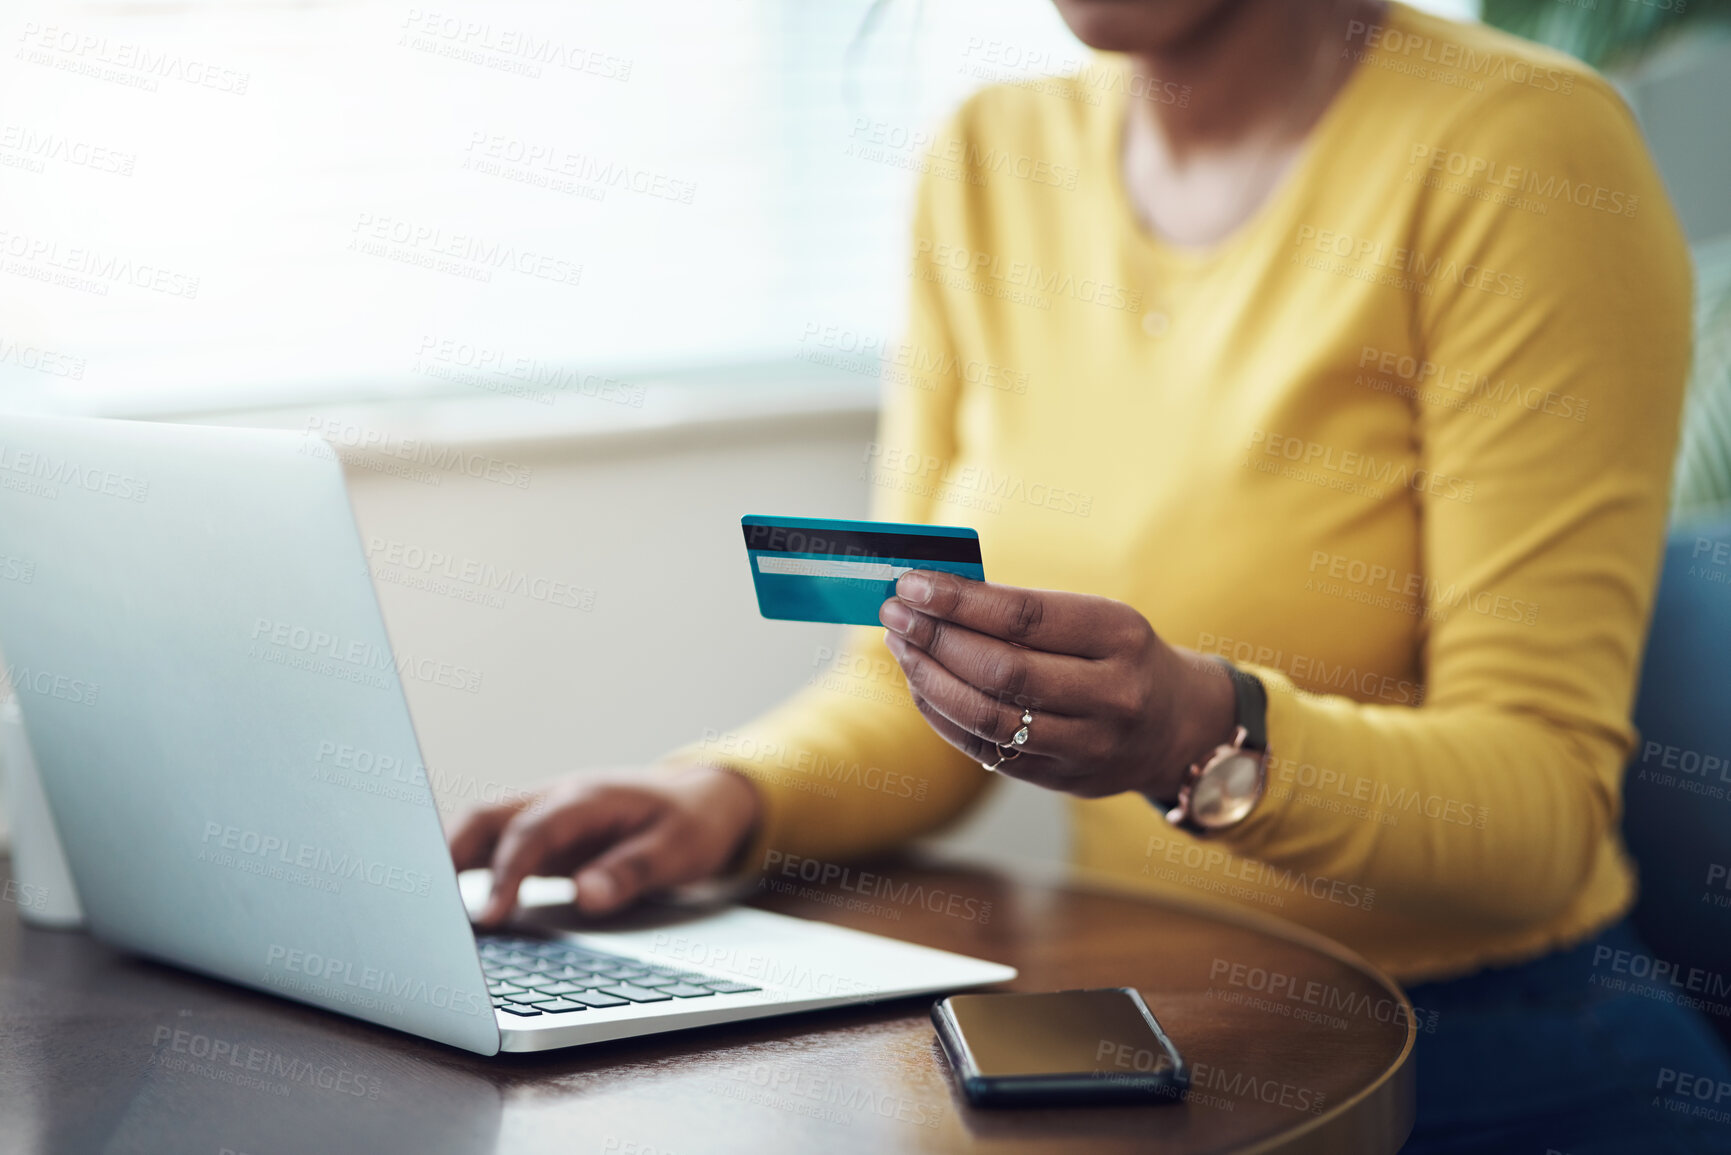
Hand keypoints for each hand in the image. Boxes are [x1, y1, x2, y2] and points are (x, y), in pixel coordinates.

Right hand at [449, 764, 760, 923]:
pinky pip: (493, 846)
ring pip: (481, 829)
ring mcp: (544, 815)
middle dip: (448, 857)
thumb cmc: (691, 822)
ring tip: (421, 912)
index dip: (506, 872)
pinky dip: (465, 869)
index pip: (532, 831)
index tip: (489, 916)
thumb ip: (632, 872)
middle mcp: (556, 800)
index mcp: (587, 799)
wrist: (703, 798)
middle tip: (424, 909)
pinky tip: (448, 906)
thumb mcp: (678, 850)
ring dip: (448, 862)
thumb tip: (587, 896)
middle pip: (486, 818)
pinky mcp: (541, 836)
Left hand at [878, 571, 1235, 800]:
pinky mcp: (1063, 778)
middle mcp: (1110, 694)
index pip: (1025, 616)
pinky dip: (943, 715)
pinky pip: (986, 749)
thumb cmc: (1121, 655)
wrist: (1177, 727)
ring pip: (988, 717)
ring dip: (930, 679)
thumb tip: (935, 595)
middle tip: (895, 615)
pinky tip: (921, 685)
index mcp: (1120, 636)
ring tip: (902, 648)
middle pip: (1002, 670)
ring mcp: (1088, 744)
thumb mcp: (1097, 618)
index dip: (959, 601)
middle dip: (935, 639)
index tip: (912, 583)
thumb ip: (1027, 611)